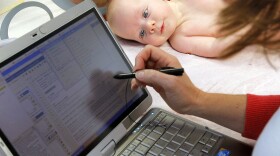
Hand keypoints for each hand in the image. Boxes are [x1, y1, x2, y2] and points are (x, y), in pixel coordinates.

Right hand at [131, 45, 246, 132]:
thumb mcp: (170, 83)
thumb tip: (138, 74)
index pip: (149, 50)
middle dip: (138, 68)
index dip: (141, 58)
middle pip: (144, 59)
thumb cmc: (184, 93)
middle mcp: (162, 64)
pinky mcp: (156, 82)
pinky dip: (139, 82)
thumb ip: (154, 76)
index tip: (138, 71)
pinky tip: (138, 87)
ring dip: (137, 76)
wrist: (191, 105)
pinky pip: (144, 78)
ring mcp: (159, 73)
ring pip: (143, 69)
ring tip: (136, 86)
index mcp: (167, 60)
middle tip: (136, 80)